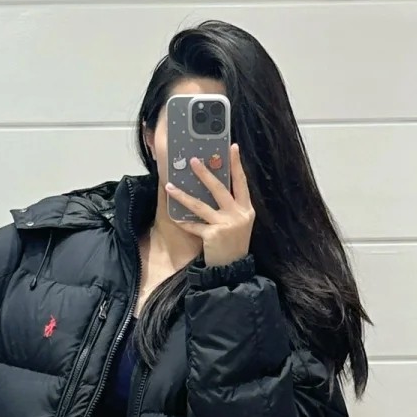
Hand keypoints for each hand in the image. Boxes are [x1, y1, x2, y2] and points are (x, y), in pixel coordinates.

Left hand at [165, 141, 254, 267]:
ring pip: (200, 205)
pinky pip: (194, 225)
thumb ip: (230, 207)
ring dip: (183, 195)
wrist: (233, 269)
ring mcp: (226, 224)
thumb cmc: (233, 244)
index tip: (232, 147)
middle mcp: (238, 214)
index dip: (237, 165)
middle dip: (205, 173)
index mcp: (246, 209)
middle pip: (220, 188)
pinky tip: (174, 217)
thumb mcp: (238, 223)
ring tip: (169, 186)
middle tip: (193, 160)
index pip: (242, 182)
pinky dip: (184, 222)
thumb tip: (213, 185)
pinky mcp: (213, 235)